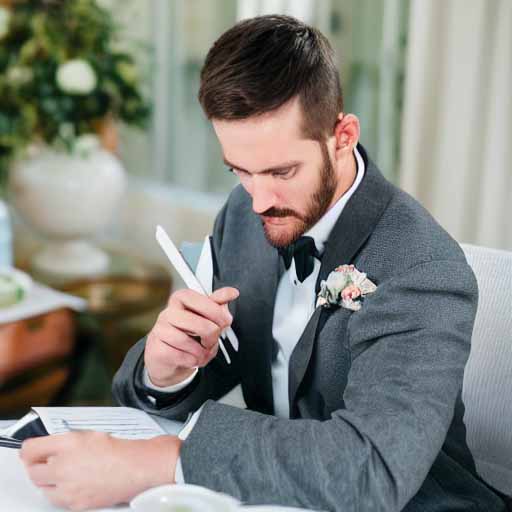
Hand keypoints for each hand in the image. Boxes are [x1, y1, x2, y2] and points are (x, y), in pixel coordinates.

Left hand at [20, 432, 180, 510]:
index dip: (30, 449)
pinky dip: (61, 493)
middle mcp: (64, 465)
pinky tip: (75, 484)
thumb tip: (48, 448)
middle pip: (33, 471)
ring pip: (42, 488)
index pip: (31, 448)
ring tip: (65, 474)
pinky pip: (57, 500)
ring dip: (49, 480)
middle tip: (47, 462)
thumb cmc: (119, 449)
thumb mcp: (89, 435)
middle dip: (38, 466)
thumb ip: (64, 441)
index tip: (32, 451)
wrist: (138, 468)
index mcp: (69, 442)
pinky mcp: (75, 504)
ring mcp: (68, 487)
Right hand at [145, 286, 238, 386]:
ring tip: (202, 352)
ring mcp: (160, 330)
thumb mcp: (205, 316)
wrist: (168, 357)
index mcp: (181, 299)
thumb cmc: (187, 333)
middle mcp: (168, 312)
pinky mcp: (157, 349)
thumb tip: (232, 292)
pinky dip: (191, 360)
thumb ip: (218, 303)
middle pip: (199, 323)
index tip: (225, 321)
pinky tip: (191, 358)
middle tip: (211, 340)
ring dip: (201, 352)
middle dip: (212, 336)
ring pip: (187, 341)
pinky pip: (180, 356)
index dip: (217, 313)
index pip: (201, 300)